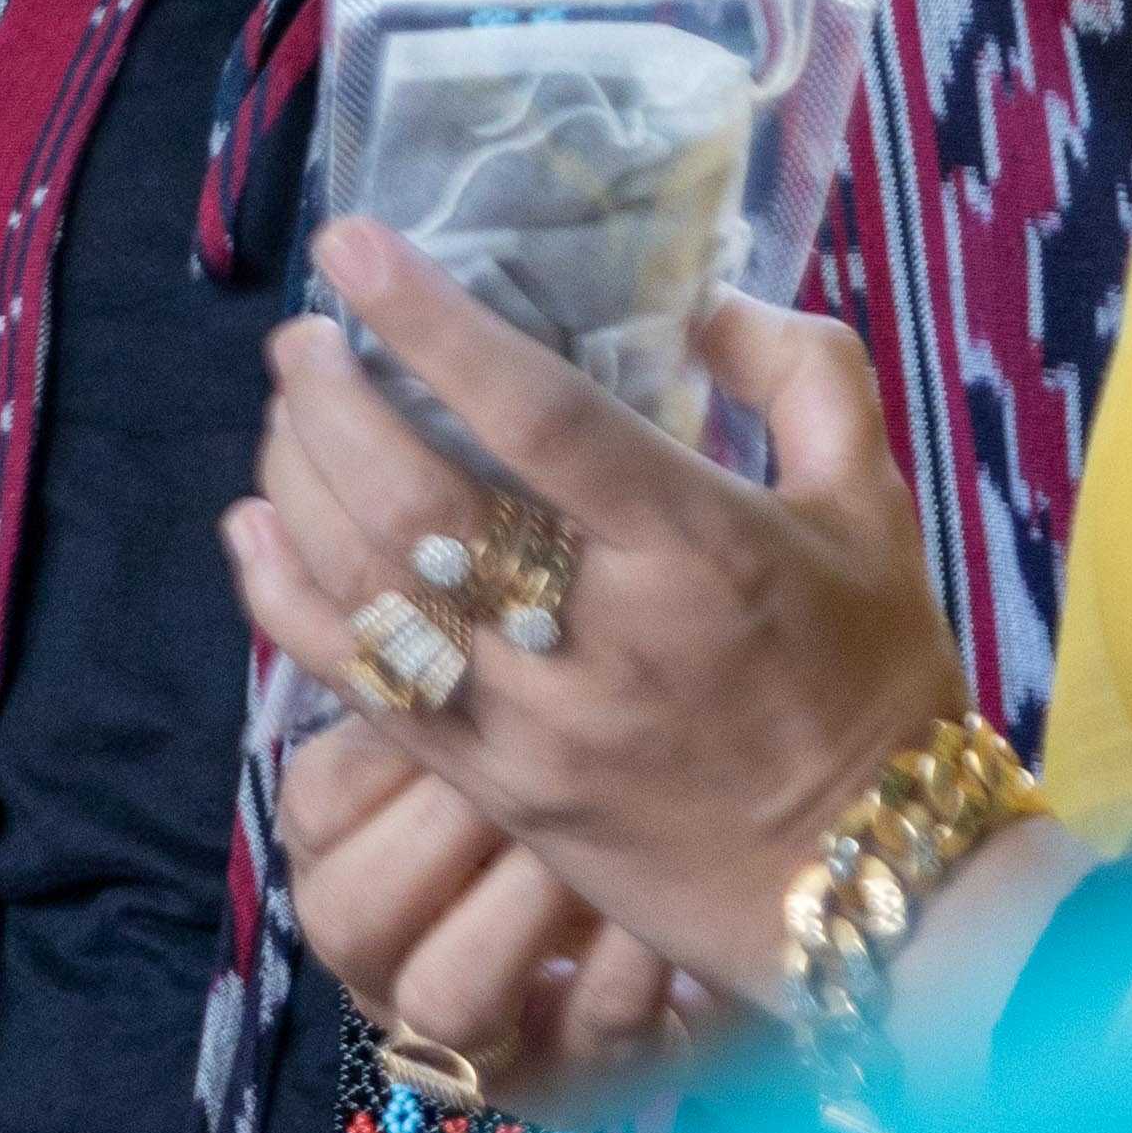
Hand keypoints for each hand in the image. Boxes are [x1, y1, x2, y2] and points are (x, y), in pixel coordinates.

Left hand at [222, 221, 965, 1001]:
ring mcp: (531, 722)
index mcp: (696, 547)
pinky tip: (254, 531)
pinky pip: (359, 687)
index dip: (433, 324)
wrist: (875, 887)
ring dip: (297, 483)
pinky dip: (285, 601)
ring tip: (285, 410)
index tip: (352, 245)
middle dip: (330, 401)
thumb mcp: (875, 509)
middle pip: (413, 499)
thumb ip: (805, 378)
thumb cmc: (877, 682)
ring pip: (367, 587)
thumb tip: (709, 303)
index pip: (538, 413)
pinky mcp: (493, 788)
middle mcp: (597, 635)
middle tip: (303, 337)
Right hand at [277, 713, 710, 1119]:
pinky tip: (659, 910)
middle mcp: (381, 964)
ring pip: (443, 997)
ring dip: (522, 910)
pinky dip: (625, 963)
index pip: (316, 807)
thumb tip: (324, 544)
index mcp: (342, 862)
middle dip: (447, 832)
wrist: (678, 915)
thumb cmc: (567, 800)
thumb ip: (436, 677)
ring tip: (586, 852)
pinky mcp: (566, 1089)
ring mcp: (469, 1043)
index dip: (393, 750)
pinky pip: (586, 1032)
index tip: (477, 691)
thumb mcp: (491, 738)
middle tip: (533, 772)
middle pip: (347, 917)